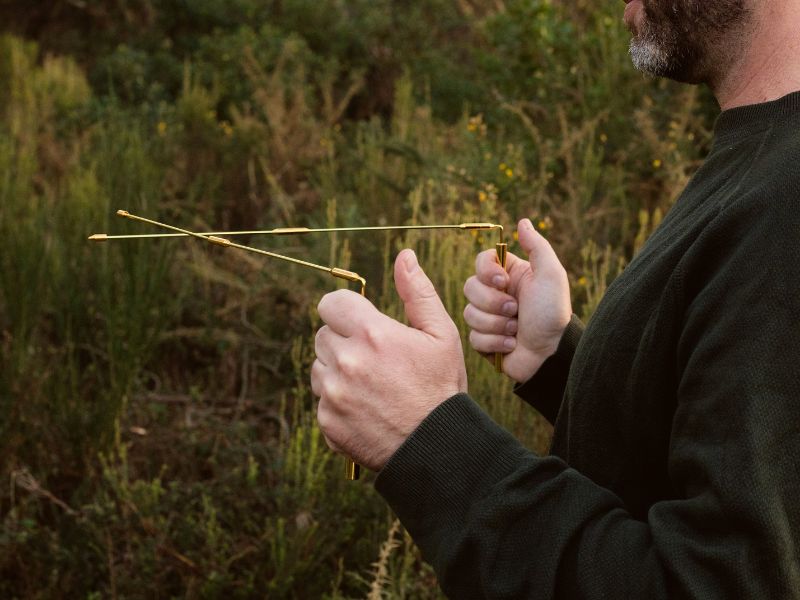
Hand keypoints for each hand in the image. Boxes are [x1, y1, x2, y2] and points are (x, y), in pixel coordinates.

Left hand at [311, 249, 466, 470]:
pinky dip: (339, 402)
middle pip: (324, 335)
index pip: (330, 303)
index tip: (361, 324)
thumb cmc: (441, 387)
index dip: (346, 311)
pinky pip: (321, 400)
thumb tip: (404, 256)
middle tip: (376, 361)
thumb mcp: (441, 334)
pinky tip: (367, 408)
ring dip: (338, 371)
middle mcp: (346, 360)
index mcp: (371, 333)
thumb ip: (417, 292)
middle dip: (345, 342)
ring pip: (319, 367)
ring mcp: (333, 393)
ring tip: (373, 386)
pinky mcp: (327, 421)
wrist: (436, 446)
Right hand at [463, 218, 571, 382]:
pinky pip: (473, 337)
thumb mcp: (551, 275)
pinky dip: (495, 342)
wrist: (552, 354)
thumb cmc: (553, 313)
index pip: (481, 262)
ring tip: (516, 330)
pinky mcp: (484, 341)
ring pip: (469, 314)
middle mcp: (495, 295)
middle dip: (493, 302)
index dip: (487, 271)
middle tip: (516, 310)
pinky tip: (512, 345)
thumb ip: (537, 246)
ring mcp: (488, 318)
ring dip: (497, 324)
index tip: (503, 281)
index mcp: (508, 276)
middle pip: (469, 287)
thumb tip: (522, 222)